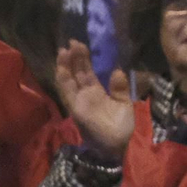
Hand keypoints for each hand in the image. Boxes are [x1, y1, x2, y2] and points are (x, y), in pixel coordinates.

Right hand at [55, 40, 133, 162]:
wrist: (122, 145)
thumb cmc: (124, 127)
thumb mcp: (124, 103)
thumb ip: (120, 87)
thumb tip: (117, 71)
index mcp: (97, 94)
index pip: (86, 73)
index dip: (83, 59)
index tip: (80, 45)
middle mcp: (85, 96)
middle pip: (76, 74)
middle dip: (74, 58)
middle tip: (72, 42)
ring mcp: (79, 102)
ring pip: (68, 80)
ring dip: (65, 66)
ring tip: (64, 50)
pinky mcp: (76, 109)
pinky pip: (67, 92)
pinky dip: (63, 79)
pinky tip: (61, 67)